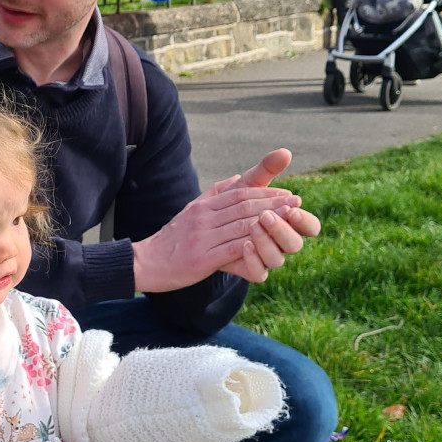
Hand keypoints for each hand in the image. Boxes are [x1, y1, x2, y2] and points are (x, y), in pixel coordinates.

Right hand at [132, 149, 317, 291]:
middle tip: (296, 202)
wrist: (145, 262)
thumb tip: (236, 179)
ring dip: (269, 221)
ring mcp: (202, 237)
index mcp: (202, 205)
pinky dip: (252, 244)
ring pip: (242, 224)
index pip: (239, 193)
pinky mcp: (202, 258)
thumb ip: (213, 194)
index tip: (287, 194)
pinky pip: (232, 248)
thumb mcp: (190, 211)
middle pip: (244, 206)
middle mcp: (203, 216)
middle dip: (273, 203)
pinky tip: (268, 243)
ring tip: (290, 219)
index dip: (265, 192)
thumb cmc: (172, 239)